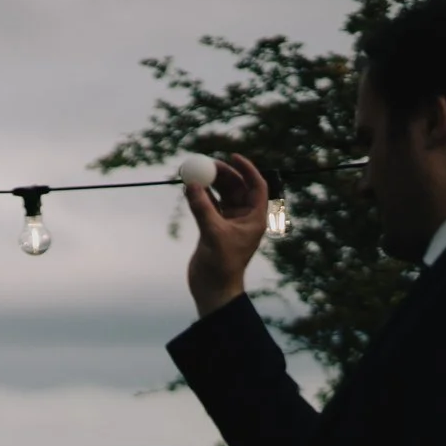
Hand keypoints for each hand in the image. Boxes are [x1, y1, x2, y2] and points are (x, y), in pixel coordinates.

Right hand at [184, 152, 269, 316]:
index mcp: (254, 217)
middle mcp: (243, 218)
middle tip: (206, 165)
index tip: (232, 156)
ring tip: (195, 175)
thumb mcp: (212, 233)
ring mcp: (228, 223)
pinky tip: (189, 190)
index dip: (247, 169)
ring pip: (221, 196)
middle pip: (237, 188)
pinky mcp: (213, 230)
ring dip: (210, 185)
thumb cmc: (222, 265)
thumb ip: (202, 208)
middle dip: (223, 175)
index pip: (256, 186)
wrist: (213, 289)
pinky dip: (200, 198)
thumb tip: (191, 185)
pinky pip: (208, 207)